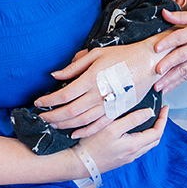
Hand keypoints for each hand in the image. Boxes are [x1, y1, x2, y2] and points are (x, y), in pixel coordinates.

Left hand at [36, 37, 167, 135]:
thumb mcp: (96, 54)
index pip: (63, 95)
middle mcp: (98, 94)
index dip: (48, 100)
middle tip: (40, 117)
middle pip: (69, 112)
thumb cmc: (122, 55)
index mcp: (91, 79)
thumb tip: (55, 75)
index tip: (38, 102)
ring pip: (81, 121)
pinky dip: (84, 132)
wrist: (148, 63)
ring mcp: (108, 105)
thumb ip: (74, 67)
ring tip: (52, 124)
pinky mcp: (117, 111)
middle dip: (51, 116)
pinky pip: (98, 126)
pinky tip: (74, 133)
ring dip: (64, 125)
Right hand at [77, 105, 167, 174]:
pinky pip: (136, 147)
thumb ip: (131, 120)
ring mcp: (127, 157)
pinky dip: (141, 136)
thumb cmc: (91, 145)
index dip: (163, 119)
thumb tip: (149, 112)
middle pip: (154, 140)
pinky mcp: (120, 158)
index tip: (164, 108)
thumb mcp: (111, 128)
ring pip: (145, 144)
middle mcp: (133, 154)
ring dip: (150, 131)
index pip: (157, 133)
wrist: (78, 163)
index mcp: (134, 146)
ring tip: (147, 117)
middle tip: (159, 112)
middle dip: (159, 125)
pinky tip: (133, 128)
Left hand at [153, 10, 186, 92]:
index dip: (167, 42)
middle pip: (180, 56)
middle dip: (168, 64)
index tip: (156, 48)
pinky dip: (176, 83)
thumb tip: (164, 13)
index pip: (179, 37)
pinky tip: (167, 88)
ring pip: (183, 70)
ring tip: (158, 86)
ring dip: (169, 79)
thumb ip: (180, 16)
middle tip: (156, 70)